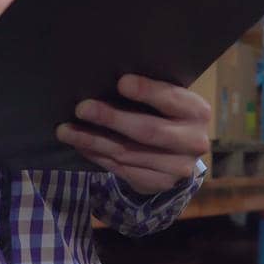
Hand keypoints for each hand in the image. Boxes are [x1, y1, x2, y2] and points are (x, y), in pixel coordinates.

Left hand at [56, 74, 210, 194]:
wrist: (181, 153)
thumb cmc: (166, 113)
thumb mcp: (168, 99)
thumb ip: (150, 92)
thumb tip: (108, 79)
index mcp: (197, 111)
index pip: (171, 99)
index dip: (147, 91)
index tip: (120, 82)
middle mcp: (193, 141)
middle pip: (147, 131)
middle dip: (111, 119)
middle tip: (82, 108)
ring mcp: (178, 168)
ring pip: (128, 153)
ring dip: (93, 141)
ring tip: (66, 131)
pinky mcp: (160, 184)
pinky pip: (122, 170)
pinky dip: (97, 156)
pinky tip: (81, 145)